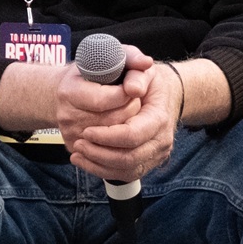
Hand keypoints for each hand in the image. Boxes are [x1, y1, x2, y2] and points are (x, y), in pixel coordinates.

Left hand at [66, 47, 179, 184]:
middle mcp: (161, 140)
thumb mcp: (143, 68)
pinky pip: (124, 175)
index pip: (132, 135)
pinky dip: (102, 170)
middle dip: (99, 153)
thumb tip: (132, 88)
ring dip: (98, 164)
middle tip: (78, 142)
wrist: (165, 96)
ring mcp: (155, 155)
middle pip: (128, 158)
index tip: (87, 131)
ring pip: (125, 170)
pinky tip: (84, 160)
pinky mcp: (146, 163)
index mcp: (159, 117)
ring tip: (77, 152)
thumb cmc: (150, 82)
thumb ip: (136, 69)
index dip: (107, 136)